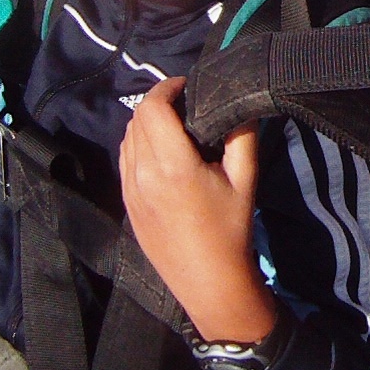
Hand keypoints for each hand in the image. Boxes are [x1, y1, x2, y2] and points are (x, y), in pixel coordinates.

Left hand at [119, 77, 279, 344]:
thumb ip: (242, 137)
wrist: (209, 282)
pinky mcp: (126, 204)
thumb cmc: (230, 231)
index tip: (187, 86)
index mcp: (173, 166)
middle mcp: (143, 175)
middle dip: (158, 103)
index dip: (166, 88)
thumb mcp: (245, 181)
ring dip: (146, 123)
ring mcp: (130, 191)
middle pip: (137, 119)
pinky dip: (138, 145)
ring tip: (172, 124)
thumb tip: (239, 104)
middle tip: (184, 102)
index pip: (152, 109)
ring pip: (127, 138)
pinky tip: (160, 151)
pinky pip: (125, 160)